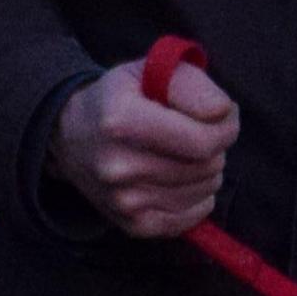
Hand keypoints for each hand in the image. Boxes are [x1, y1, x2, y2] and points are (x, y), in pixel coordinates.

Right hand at [48, 60, 239, 237]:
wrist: (70, 136)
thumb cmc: (120, 97)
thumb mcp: (149, 71)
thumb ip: (190, 83)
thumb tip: (222, 112)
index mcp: (122, 120)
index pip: (203, 140)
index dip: (226, 126)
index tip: (222, 116)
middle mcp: (119, 166)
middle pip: (206, 166)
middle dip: (215, 146)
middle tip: (198, 132)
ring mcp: (124, 200)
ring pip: (204, 191)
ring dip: (207, 171)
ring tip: (184, 154)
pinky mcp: (132, 225)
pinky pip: (190, 218)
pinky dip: (198, 199)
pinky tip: (182, 180)